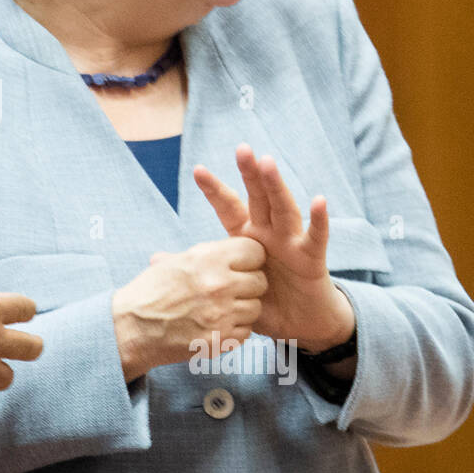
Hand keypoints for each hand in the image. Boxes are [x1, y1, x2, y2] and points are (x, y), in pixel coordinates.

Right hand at [113, 237, 266, 382]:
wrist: (132, 328)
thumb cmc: (150, 292)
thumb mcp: (175, 262)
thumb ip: (207, 256)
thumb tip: (230, 252)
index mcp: (208, 259)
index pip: (255, 252)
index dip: (248, 259)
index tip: (240, 266)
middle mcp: (219, 285)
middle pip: (260, 281)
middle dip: (248, 286)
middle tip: (230, 291)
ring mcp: (222, 314)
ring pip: (256, 308)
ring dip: (242, 310)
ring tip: (220, 310)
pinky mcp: (221, 340)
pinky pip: (246, 332)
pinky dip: (234, 330)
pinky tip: (215, 326)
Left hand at [192, 144, 355, 352]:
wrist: (300, 323)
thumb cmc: (263, 301)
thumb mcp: (226, 285)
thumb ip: (195, 269)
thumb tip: (154, 260)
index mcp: (245, 237)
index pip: (228, 207)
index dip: (214, 189)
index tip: (197, 169)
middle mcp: (268, 233)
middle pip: (258, 198)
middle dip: (249, 173)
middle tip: (241, 149)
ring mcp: (291, 242)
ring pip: (284, 209)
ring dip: (276, 186)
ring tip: (268, 163)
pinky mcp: (311, 258)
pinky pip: (316, 237)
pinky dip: (319, 220)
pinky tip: (319, 200)